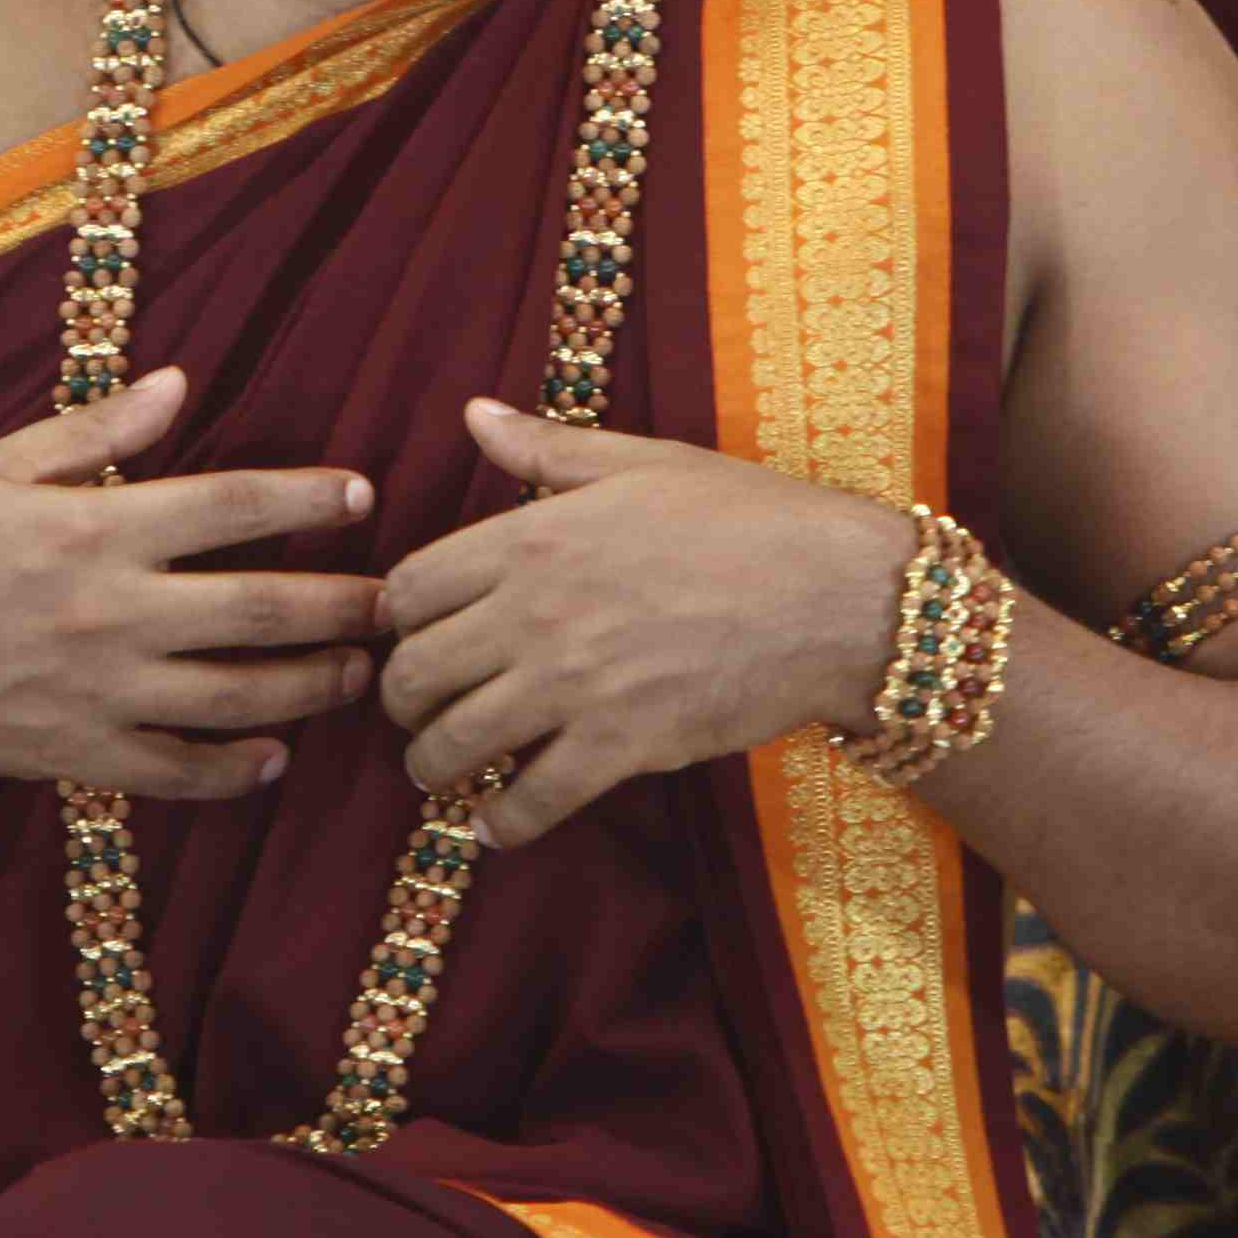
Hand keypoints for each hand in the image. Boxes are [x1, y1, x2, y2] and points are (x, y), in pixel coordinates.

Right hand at [0, 365, 383, 798]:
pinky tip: (273, 758)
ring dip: (312, 687)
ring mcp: (97, 692)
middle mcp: (109, 612)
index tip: (361, 496)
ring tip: (357, 675)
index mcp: (93, 527)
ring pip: (239, 697)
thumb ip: (93, 434)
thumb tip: (180, 385)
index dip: (309, 499)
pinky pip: (178, 771)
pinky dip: (236, 770)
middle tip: (396, 603)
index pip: (233, 504)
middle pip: (263, 610)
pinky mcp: (75, 754)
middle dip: (343, 606)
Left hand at [371, 398, 914, 845]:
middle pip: (413, 673)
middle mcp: (537, 612)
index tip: (411, 635)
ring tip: (442, 771)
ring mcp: (575, 685)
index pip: (407, 589)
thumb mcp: (643, 462)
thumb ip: (546, 448)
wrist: (841, 596)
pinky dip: (500, 824)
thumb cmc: (750, 519)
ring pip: (453, 746)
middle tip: (419, 711)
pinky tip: (496, 823)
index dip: (396, 620)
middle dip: (402, 700)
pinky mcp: (621, 748)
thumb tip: (474, 413)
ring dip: (433, 767)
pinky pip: (528, 803)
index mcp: (533, 537)